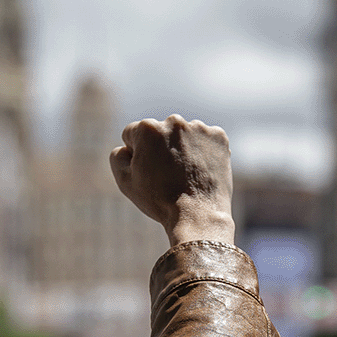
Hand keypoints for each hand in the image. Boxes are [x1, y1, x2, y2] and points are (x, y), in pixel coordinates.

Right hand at [109, 114, 235, 245]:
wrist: (198, 215)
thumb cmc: (159, 200)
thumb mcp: (125, 180)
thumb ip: (117, 155)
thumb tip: (126, 146)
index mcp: (147, 128)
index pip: (132, 134)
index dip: (136, 156)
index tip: (148, 173)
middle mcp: (174, 121)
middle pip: (159, 132)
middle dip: (160, 148)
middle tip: (167, 175)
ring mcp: (199, 127)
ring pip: (183, 135)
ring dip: (181, 148)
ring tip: (185, 175)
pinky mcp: (219, 136)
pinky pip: (204, 140)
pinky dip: (202, 151)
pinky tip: (200, 170)